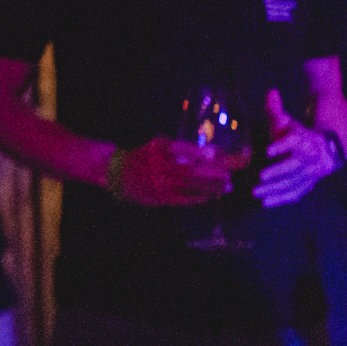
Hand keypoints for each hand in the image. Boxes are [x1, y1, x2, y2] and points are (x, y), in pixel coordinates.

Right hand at [112, 135, 239, 206]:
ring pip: (192, 186)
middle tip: (229, 175)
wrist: (117, 173)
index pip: (190, 152)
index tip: (223, 156)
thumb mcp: (160, 146)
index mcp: (160, 149)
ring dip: (212, 187)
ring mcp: (160, 184)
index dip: (210, 155)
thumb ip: (184, 149)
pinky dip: (201, 197)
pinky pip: (185, 199)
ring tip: (227, 186)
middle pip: (195, 171)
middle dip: (215, 174)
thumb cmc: (144, 156)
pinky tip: (211, 195)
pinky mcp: (160, 198)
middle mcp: (160, 167)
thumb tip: (213, 153)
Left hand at [254, 87, 342, 208]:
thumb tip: (272, 93)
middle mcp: (310, 157)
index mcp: (305, 140)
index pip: (295, 142)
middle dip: (278, 172)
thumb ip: (277, 110)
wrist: (325, 150)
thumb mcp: (287, 122)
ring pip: (295, 183)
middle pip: (295, 166)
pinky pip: (296, 193)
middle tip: (260, 177)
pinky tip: (265, 203)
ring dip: (275, 189)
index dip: (282, 145)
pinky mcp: (308, 184)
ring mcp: (311, 173)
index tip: (268, 150)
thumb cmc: (297, 134)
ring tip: (256, 193)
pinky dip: (281, 198)